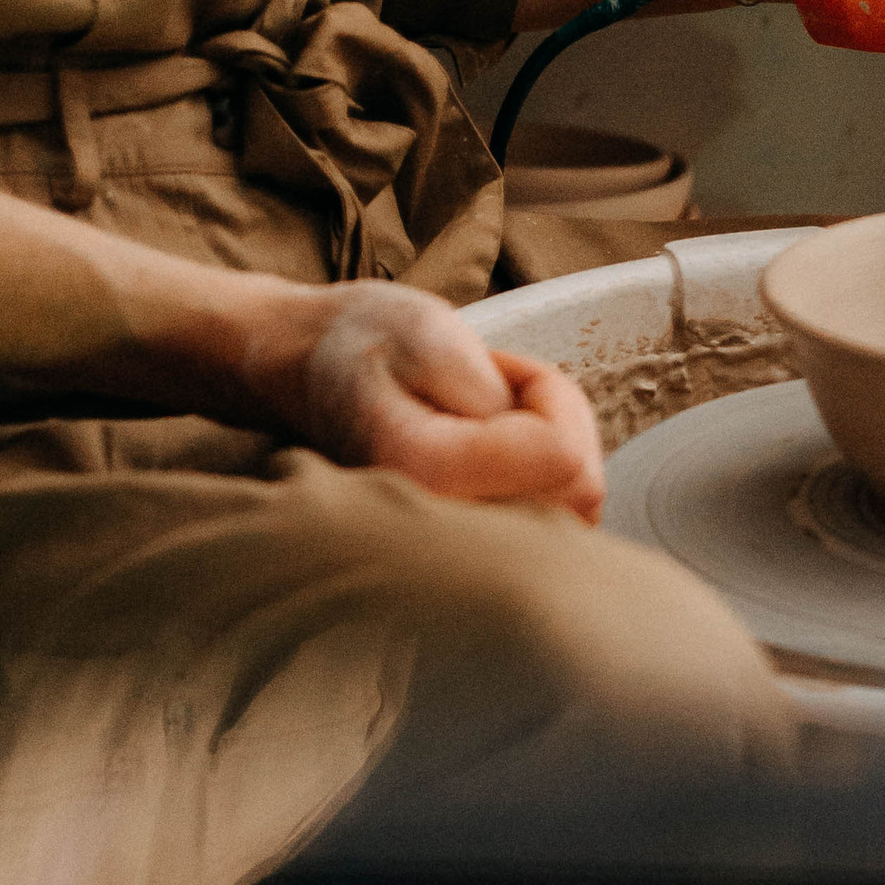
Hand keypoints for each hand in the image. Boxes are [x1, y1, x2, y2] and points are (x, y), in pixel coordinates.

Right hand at [290, 284, 605, 522]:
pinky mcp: (475, 546)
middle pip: (578, 490)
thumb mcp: (431, 336)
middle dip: (557, 424)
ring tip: (486, 413)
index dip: (548, 394)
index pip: (561, 456)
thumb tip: (566, 464)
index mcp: (427, 476)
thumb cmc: (364, 341)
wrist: (306, 367)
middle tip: (491, 389)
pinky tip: (494, 444)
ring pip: (576, 506)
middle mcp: (441, 529)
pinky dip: (544, 471)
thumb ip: (499, 400)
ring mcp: (456, 548)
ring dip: (552, 446)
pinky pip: (558, 514)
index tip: (493, 369)